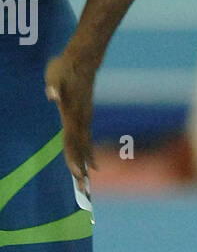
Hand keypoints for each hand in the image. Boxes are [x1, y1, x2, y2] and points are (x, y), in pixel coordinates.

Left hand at [44, 48, 97, 192]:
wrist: (83, 60)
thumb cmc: (65, 66)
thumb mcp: (54, 73)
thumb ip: (53, 85)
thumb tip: (51, 94)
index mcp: (72, 113)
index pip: (71, 140)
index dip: (73, 157)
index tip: (77, 174)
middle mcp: (81, 120)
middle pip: (80, 149)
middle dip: (81, 170)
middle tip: (83, 191)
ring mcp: (85, 119)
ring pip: (85, 148)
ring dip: (85, 167)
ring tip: (86, 187)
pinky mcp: (85, 117)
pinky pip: (86, 141)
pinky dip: (88, 155)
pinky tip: (91, 165)